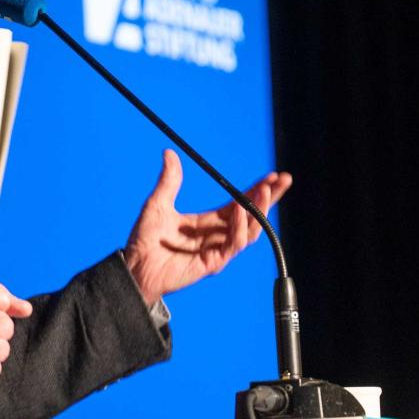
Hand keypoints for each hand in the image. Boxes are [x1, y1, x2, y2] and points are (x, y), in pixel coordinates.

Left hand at [123, 150, 291, 304]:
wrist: (135, 266)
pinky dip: (240, 227)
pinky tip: (240, 211)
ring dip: (258, 209)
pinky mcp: (214, 262)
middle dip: (268, 197)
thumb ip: (168, 181)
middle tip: (283, 180)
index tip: (271, 176)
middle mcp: (216, 235)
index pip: (239, 203)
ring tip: (265, 190)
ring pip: (249, 229)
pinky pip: (234, 243)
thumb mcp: (157, 203)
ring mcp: (217, 249)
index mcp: (207, 221)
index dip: (255, 190)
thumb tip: (169, 153)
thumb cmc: (144, 239)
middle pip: (251, 214)